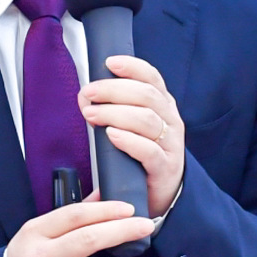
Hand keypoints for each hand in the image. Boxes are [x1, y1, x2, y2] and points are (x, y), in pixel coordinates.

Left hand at [81, 55, 185, 217]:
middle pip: (146, 95)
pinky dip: (128, 140)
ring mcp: (170, 145)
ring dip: (114, 113)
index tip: (109, 62)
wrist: (161, 194)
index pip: (152, 78)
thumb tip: (85, 96)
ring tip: (91, 115)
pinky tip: (111, 135)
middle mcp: (171, 121)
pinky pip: (149, 151)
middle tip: (88, 94)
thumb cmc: (142, 155)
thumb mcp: (132, 127)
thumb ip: (114, 109)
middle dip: (113, 90)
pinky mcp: (165, 168)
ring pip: (146, 119)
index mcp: (163, 106)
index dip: (132, 67)